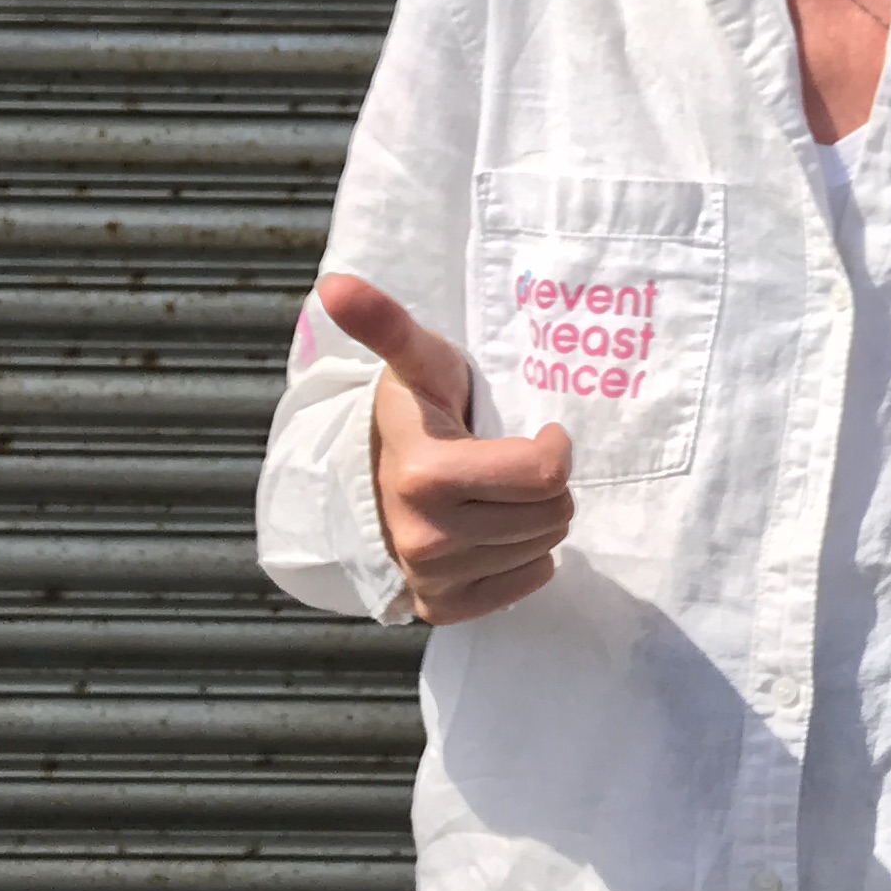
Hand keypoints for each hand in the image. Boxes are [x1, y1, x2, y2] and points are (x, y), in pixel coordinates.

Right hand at [316, 272, 575, 625]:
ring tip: (497, 492)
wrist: (372, 476)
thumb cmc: (415, 410)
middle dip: (547, 482)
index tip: (537, 431)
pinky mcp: (441, 607)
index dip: (555, 446)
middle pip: (554, 512)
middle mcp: (426, 537)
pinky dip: (524, 557)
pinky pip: (527, 583)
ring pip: (545, 546)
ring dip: (535, 516)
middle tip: (512, 462)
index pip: (547, 473)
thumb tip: (335, 284)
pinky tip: (493, 529)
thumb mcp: (416, 362)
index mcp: (425, 475)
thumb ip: (386, 324)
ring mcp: (432, 578)